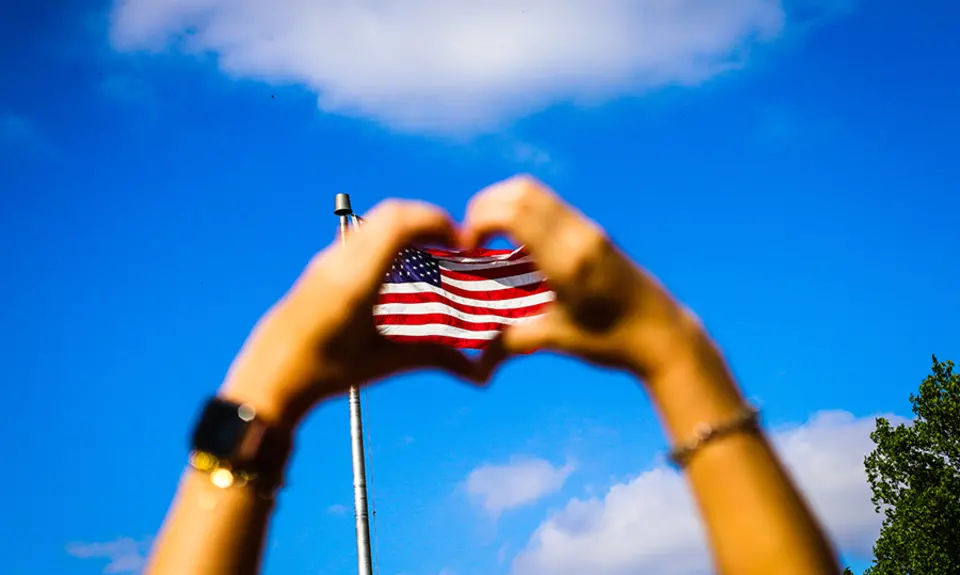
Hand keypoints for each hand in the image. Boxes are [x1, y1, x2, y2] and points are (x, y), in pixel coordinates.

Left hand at [219, 200, 479, 428]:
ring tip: (432, 255)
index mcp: (356, 280)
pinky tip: (402, 270)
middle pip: (391, 212)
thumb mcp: (382, 364)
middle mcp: (340, 261)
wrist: (268, 376)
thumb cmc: (323, 374)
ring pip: (376, 221)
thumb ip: (433, 358)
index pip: (399, 223)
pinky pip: (364, 235)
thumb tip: (477, 373)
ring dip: (409, 227)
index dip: (436, 221)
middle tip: (454, 243)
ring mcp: (327, 259)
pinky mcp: (322, 265)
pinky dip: (391, 238)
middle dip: (429, 219)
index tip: (461, 240)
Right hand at [461, 176, 702, 380]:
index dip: (480, 219)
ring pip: (535, 192)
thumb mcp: (559, 340)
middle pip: (520, 190)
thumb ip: (513, 342)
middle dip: (485, 207)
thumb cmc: (613, 342)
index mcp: (567, 261)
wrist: (664, 335)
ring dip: (504, 206)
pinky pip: (550, 206)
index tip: (469, 247)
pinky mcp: (595, 232)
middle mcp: (579, 236)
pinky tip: (519, 246)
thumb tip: (476, 363)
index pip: (515, 212)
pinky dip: (524, 212)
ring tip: (491, 239)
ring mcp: (589, 230)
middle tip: (473, 239)